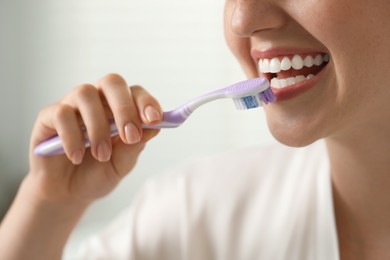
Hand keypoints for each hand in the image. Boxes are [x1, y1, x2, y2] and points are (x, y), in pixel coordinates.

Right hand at [28, 73, 161, 205]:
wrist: (67, 194)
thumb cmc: (97, 174)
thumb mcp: (121, 164)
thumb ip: (135, 146)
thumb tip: (155, 127)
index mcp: (119, 109)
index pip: (135, 92)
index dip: (146, 102)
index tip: (155, 119)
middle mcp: (97, 101)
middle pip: (112, 82)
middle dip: (124, 108)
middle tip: (131, 136)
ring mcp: (72, 106)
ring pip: (85, 93)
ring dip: (98, 126)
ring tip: (103, 155)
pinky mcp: (49, 117)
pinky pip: (61, 114)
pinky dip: (72, 137)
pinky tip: (77, 157)